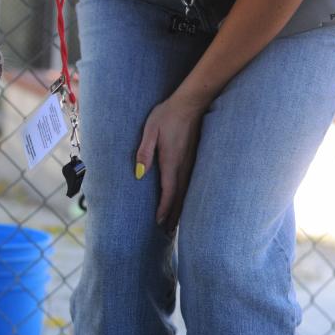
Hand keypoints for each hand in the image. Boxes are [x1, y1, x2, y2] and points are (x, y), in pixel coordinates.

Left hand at [135, 94, 206, 231]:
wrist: (191, 101)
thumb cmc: (167, 114)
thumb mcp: (150, 130)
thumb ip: (144, 151)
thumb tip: (139, 173)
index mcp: (171, 161)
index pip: (168, 191)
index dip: (164, 209)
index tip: (158, 223)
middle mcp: (183, 165)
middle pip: (179, 197)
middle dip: (173, 215)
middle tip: (167, 232)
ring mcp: (191, 162)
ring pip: (187, 192)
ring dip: (181, 209)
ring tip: (176, 224)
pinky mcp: (195, 158)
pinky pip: (191, 183)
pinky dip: (187, 197)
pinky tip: (185, 202)